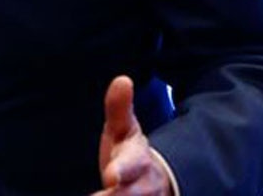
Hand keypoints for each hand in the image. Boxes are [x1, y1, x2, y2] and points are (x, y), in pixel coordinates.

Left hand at [91, 76, 170, 195]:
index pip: (133, 164)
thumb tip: (122, 79)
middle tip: (104, 193)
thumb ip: (119, 108)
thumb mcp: (125, 130)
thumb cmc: (132, 153)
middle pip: (137, 193)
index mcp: (140, 160)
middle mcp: (146, 186)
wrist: (158, 180)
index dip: (123, 169)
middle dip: (123, 195)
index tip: (111, 175)